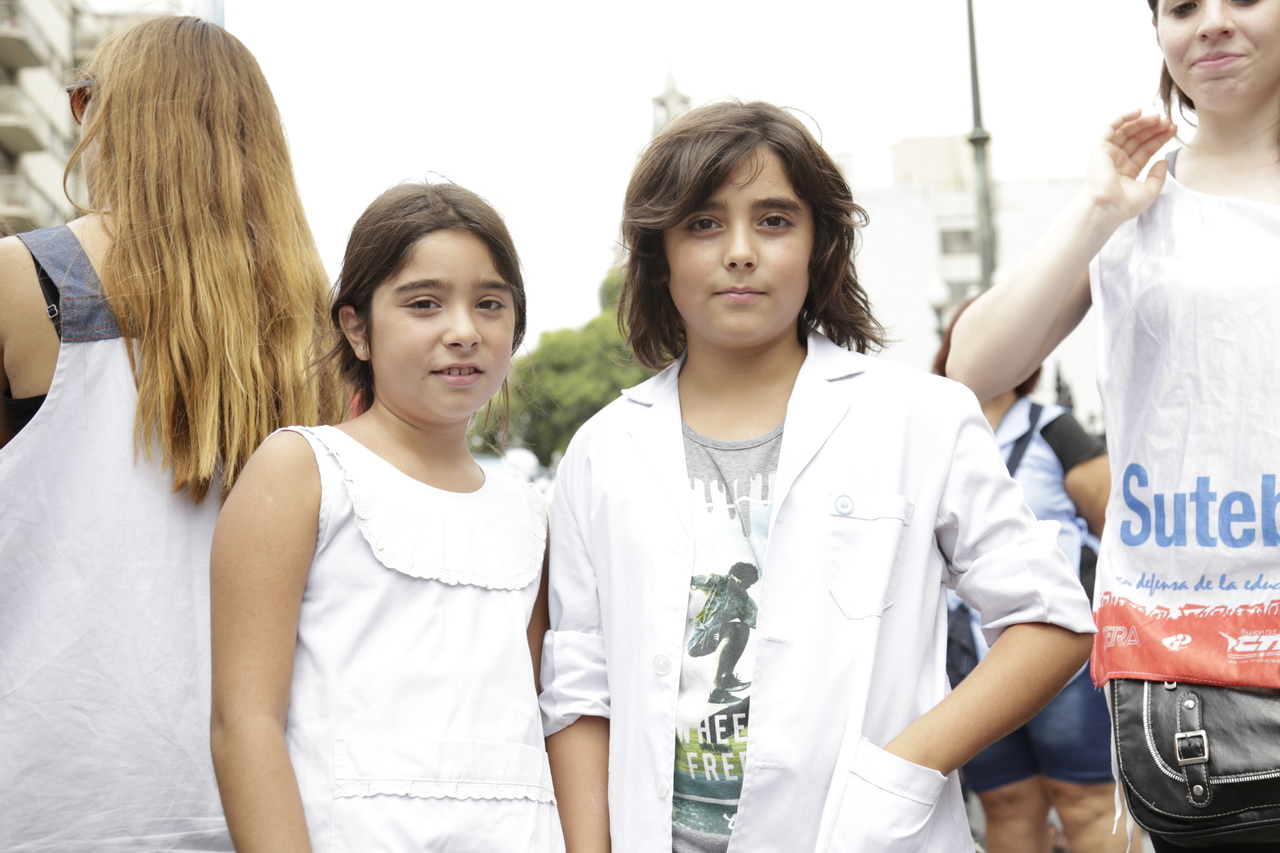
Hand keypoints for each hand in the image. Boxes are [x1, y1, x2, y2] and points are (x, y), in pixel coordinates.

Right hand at [1085, 111, 1177, 225]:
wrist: (1107, 208)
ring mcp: (1108, 154)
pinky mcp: (1099, 148)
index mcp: (1127, 171)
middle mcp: (1117, 160)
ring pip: (1127, 131)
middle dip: (1154, 128)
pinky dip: (1123, 117)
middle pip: (1138, 138)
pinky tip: (1138, 111)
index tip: (1173, 129)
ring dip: (1142, 122)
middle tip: (1169, 121)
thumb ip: (1158, 175)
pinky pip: (1110, 127)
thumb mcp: (1150, 190)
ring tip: (1159, 118)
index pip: (1146, 149)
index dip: (1160, 138)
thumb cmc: (1126, 205)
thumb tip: (1164, 160)